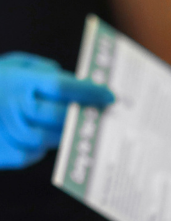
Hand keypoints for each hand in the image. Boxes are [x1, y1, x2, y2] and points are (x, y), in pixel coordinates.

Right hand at [0, 53, 113, 168]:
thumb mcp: (9, 66)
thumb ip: (39, 71)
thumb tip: (69, 80)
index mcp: (16, 80)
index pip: (62, 86)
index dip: (88, 92)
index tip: (109, 96)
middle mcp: (13, 104)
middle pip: (60, 116)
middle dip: (80, 116)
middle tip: (96, 115)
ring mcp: (8, 130)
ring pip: (50, 139)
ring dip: (59, 134)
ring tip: (61, 126)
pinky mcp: (6, 153)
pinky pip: (34, 153)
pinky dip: (37, 147)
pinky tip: (31, 136)